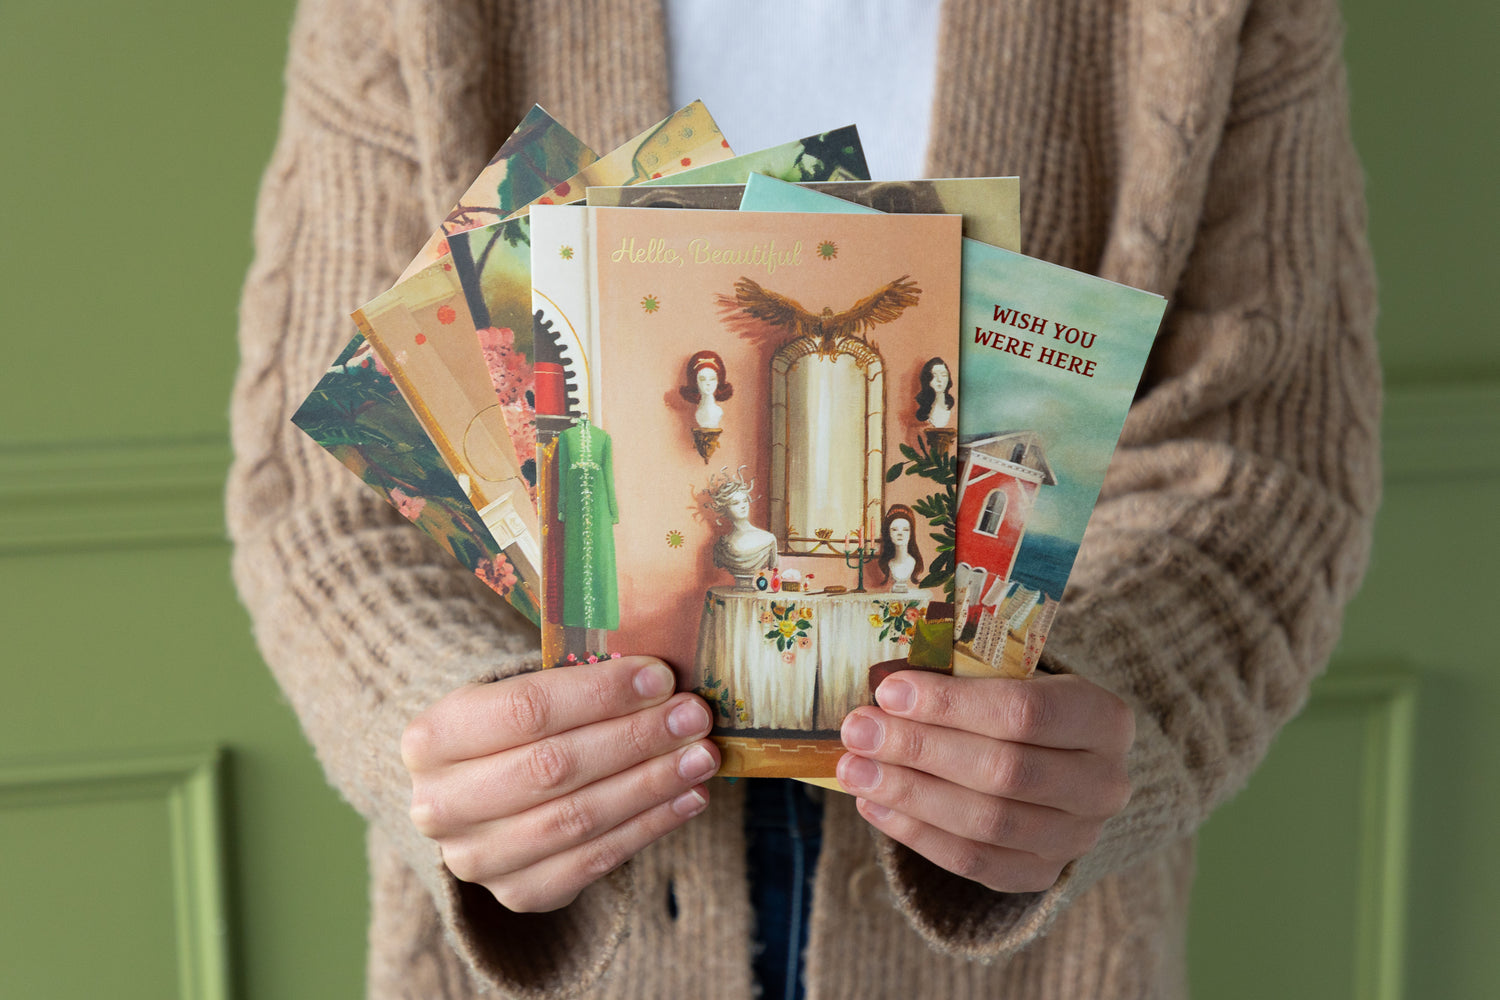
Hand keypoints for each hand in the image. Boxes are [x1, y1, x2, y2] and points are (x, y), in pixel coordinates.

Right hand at [401, 656, 718, 911]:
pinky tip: (688, 798)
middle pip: (553, 767)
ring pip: (578, 819)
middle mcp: (440, 804)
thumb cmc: (515, 729)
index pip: (524, 709)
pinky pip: (595, 861)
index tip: (661, 677)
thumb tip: (661, 678)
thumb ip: (576, 684)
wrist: (480, 796)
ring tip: (701, 756)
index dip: (599, 694)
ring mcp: (476, 858)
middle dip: (635, 739)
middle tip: (693, 716)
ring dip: (651, 785)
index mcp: (431, 737)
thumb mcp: (518, 692)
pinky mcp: (518, 894)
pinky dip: (650, 827)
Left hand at [837, 671, 1133, 893]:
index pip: (1026, 712)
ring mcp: (1077, 837)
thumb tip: (883, 691)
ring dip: (908, 794)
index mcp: (1105, 720)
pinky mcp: (1041, 874)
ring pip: (985, 823)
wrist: (1061, 764)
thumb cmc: (1019, 705)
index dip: (952, 705)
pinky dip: (914, 833)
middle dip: (919, 749)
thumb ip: (961, 679)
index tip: (889, 691)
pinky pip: (971, 861)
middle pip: (1002, 771)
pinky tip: (873, 803)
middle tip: (858, 730)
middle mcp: (1104, 784)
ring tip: (853, 768)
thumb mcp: (1011, 676)